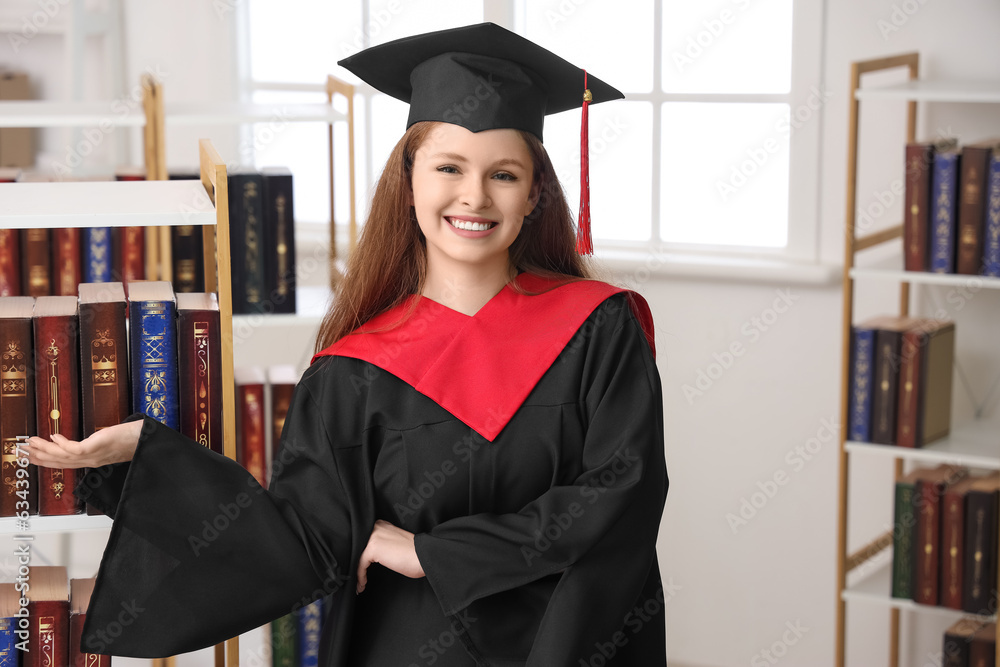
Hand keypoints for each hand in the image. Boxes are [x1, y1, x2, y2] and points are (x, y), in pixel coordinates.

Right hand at [18, 419, 142, 468]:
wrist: (147, 439)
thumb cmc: (132, 439)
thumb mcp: (109, 443)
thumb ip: (95, 444)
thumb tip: (86, 441)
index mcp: (92, 461)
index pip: (64, 463)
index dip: (47, 461)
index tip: (32, 456)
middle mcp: (91, 461)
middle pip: (59, 462)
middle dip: (39, 457)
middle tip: (22, 452)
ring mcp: (94, 456)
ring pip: (63, 456)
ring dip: (44, 449)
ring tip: (30, 443)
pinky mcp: (97, 447)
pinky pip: (74, 449)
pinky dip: (61, 444)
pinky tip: (52, 436)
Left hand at [356, 519, 424, 593]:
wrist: (425, 556)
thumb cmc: (415, 555)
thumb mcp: (396, 543)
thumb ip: (383, 544)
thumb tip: (370, 556)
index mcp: (382, 525)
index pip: (364, 541)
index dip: (361, 556)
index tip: (362, 569)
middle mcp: (376, 527)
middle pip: (358, 547)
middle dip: (356, 563)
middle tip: (358, 578)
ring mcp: (374, 536)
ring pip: (357, 556)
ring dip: (357, 572)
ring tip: (359, 584)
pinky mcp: (373, 548)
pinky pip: (360, 564)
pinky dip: (360, 576)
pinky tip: (362, 584)